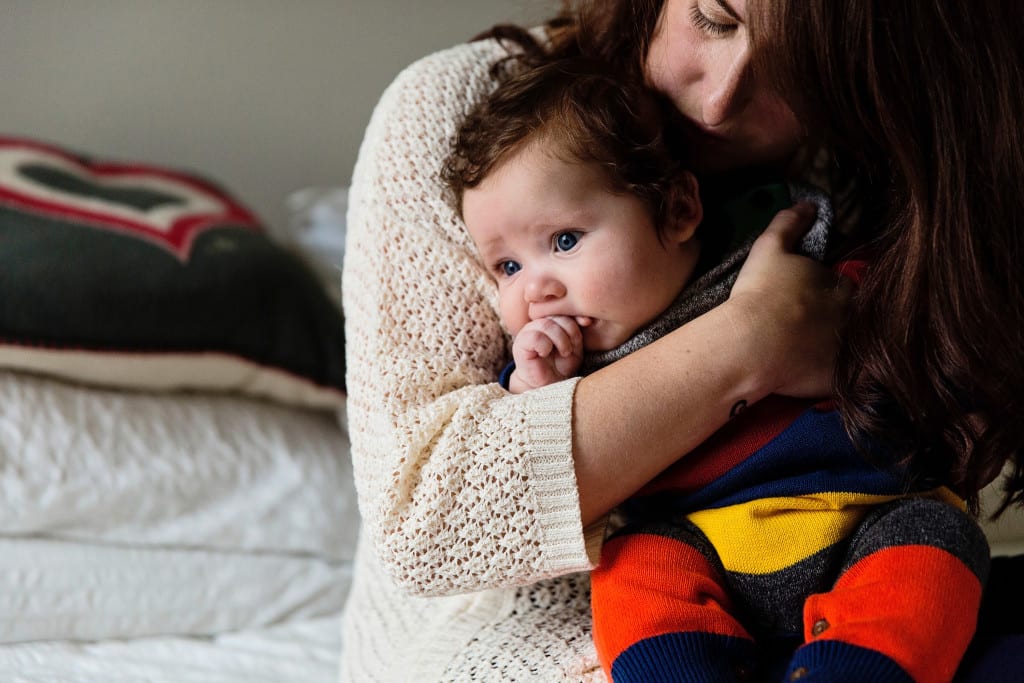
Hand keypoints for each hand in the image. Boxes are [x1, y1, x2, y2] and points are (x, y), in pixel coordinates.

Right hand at [509, 316, 583, 392]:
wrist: (548, 386)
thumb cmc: (561, 366)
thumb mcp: (575, 347)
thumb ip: (577, 332)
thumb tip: (586, 319)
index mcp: (551, 320)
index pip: (563, 308)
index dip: (576, 314)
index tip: (587, 323)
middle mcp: (538, 322)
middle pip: (556, 315)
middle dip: (569, 331)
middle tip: (571, 348)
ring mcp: (528, 332)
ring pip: (546, 325)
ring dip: (560, 339)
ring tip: (564, 352)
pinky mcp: (520, 344)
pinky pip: (535, 336)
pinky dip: (545, 345)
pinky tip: (545, 353)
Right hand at [728, 203, 854, 397]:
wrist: (751, 343)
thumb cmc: (760, 293)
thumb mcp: (769, 249)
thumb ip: (789, 224)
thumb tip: (809, 203)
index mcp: (841, 286)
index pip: (844, 288)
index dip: (826, 294)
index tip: (806, 301)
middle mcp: (853, 317)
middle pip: (852, 319)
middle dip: (836, 322)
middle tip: (805, 330)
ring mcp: (848, 351)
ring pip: (848, 349)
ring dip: (834, 349)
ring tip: (806, 355)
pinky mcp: (839, 379)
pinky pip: (840, 379)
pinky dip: (828, 377)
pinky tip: (808, 376)